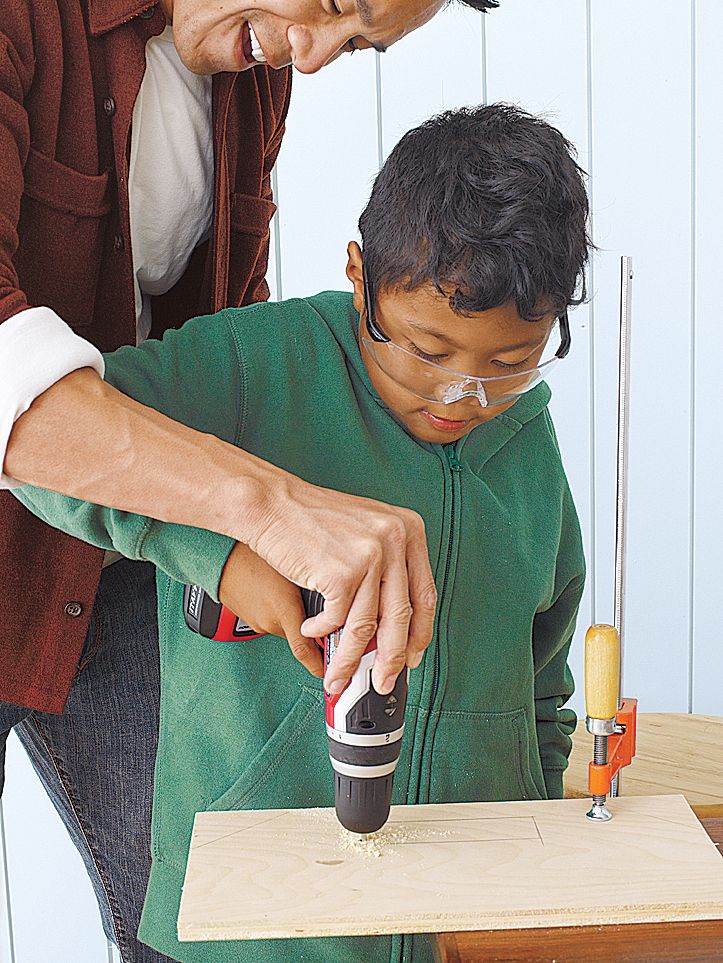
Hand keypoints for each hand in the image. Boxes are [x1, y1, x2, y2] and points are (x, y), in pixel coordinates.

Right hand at [218, 542, 322, 676]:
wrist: (223, 553)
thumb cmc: (258, 553)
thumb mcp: (295, 567)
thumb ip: (318, 588)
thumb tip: (339, 598)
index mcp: (283, 611)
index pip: (305, 651)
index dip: (319, 665)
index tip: (329, 673)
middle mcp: (270, 622)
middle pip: (300, 635)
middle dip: (311, 627)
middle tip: (319, 608)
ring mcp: (257, 622)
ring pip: (285, 626)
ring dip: (292, 615)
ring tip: (289, 588)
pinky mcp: (249, 618)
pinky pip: (271, 618)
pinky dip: (278, 609)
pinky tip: (276, 589)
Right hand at [244, 470, 436, 695]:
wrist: (272, 503)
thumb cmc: (312, 518)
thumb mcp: (365, 530)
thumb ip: (387, 567)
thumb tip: (392, 623)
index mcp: (409, 529)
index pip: (425, 594)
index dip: (419, 633)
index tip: (411, 655)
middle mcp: (395, 539)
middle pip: (401, 616)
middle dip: (390, 659)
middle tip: (382, 681)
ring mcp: (370, 555)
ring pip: (367, 626)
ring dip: (350, 660)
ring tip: (338, 676)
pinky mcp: (342, 571)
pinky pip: (336, 620)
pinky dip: (321, 632)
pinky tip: (311, 630)